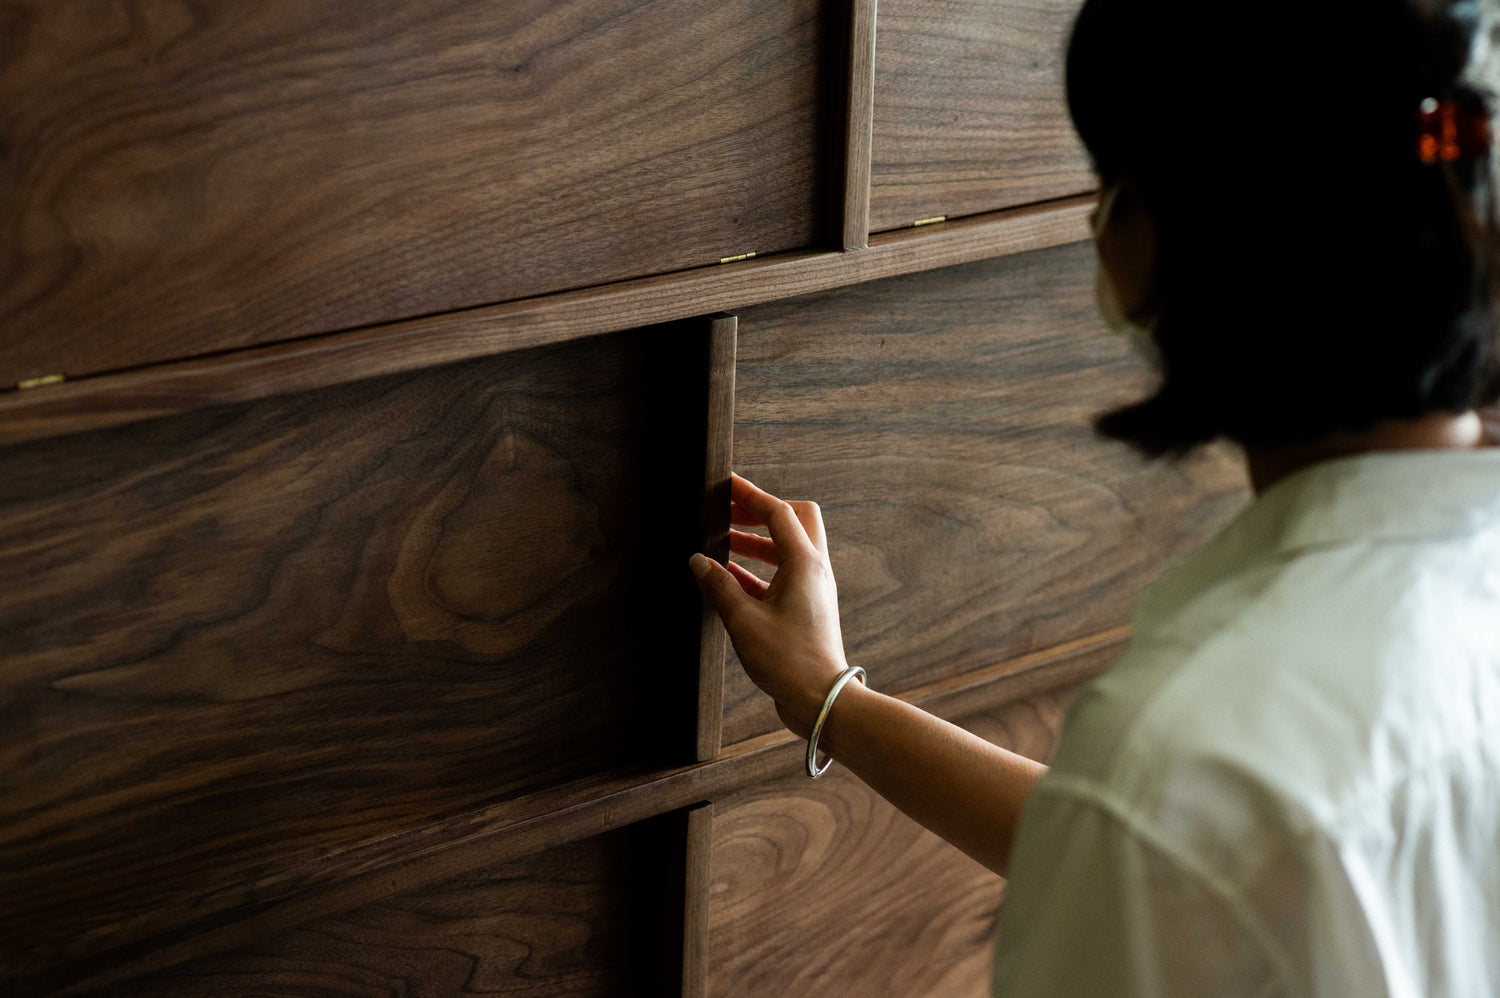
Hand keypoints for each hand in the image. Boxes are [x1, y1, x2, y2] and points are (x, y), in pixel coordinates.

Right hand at [688, 473, 848, 739]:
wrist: (822, 699)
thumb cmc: (789, 661)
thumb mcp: (745, 621)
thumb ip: (720, 586)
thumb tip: (698, 560)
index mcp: (804, 564)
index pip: (778, 512)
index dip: (751, 495)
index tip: (727, 484)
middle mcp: (814, 570)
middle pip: (795, 520)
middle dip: (761, 512)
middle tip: (728, 513)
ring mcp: (813, 588)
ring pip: (788, 547)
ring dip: (757, 541)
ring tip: (722, 543)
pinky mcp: (807, 607)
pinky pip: (783, 574)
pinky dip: (758, 568)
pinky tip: (730, 576)